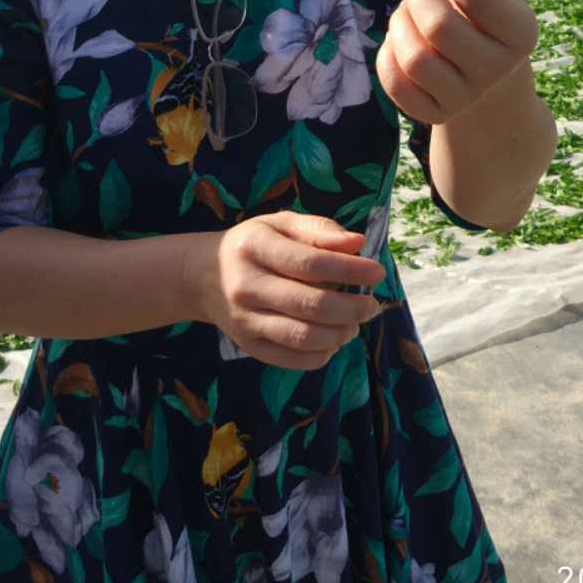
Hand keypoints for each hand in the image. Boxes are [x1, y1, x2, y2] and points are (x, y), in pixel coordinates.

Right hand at [200, 212, 384, 369]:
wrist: (204, 275)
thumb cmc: (255, 244)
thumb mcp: (281, 224)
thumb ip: (319, 230)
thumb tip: (358, 243)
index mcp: (255, 247)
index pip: (310, 263)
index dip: (350, 270)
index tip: (378, 272)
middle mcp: (246, 286)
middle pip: (310, 304)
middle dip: (351, 308)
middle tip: (371, 305)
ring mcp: (245, 320)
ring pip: (303, 337)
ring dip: (340, 334)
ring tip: (354, 323)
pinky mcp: (248, 346)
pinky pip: (292, 359)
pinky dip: (322, 354)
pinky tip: (333, 339)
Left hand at [375, 0, 538, 125]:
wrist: (491, 85)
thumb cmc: (487, 23)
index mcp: (520, 32)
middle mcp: (497, 69)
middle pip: (438, 27)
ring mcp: (465, 98)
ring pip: (413, 57)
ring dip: (399, 20)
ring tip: (408, 8)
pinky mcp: (435, 115)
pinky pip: (395, 81)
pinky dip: (387, 52)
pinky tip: (400, 38)